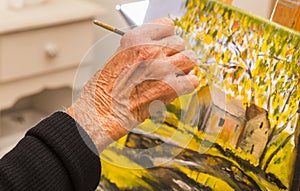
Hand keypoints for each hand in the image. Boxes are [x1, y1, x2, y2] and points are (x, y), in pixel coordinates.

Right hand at [66, 18, 198, 152]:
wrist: (100, 113)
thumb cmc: (105, 89)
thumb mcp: (119, 57)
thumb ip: (142, 49)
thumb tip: (163, 49)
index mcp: (135, 39)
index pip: (167, 26)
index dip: (166, 37)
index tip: (164, 45)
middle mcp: (149, 51)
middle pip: (180, 43)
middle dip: (175, 54)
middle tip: (166, 65)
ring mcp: (161, 69)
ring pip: (190, 58)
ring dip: (184, 67)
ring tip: (173, 75)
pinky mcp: (170, 88)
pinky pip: (192, 80)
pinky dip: (188, 85)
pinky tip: (178, 88)